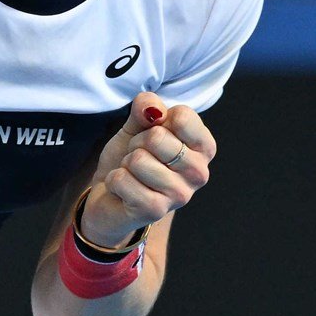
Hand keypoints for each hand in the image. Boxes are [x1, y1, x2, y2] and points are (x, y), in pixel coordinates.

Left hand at [83, 92, 216, 247]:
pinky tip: (124, 190)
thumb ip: (146, 109)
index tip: (154, 133)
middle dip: (137, 144)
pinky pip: (122, 179)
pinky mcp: (156, 210)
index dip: (156, 119)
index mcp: (203, 147)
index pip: (183, 117)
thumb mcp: (138, 126)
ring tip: (133, 174)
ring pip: (138, 160)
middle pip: (157, 137)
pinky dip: (115, 181)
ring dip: (126, 164)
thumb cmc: (133, 158)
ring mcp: (180, 194)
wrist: (111, 196)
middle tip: (138, 157)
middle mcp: (199, 172)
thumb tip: (150, 105)